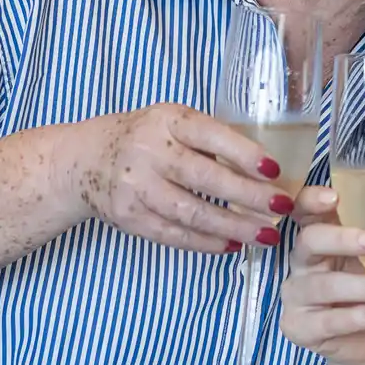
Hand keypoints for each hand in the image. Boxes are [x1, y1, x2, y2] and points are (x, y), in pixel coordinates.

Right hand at [67, 104, 293, 251]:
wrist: (83, 160)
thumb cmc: (142, 138)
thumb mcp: (171, 121)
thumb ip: (208, 138)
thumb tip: (265, 168)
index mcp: (166, 119)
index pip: (210, 135)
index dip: (244, 153)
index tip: (275, 169)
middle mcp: (148, 151)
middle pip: (205, 178)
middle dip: (249, 196)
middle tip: (282, 208)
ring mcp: (136, 187)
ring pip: (192, 213)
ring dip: (234, 227)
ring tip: (265, 234)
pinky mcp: (129, 217)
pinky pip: (174, 234)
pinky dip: (207, 243)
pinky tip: (232, 244)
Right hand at [280, 186, 364, 364]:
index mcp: (322, 237)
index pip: (305, 210)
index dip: (311, 200)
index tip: (334, 197)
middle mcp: (305, 263)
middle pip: (308, 241)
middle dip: (340, 239)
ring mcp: (297, 296)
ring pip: (322, 285)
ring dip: (362, 286)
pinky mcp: (300, 327)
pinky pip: (325, 321)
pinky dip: (355, 316)